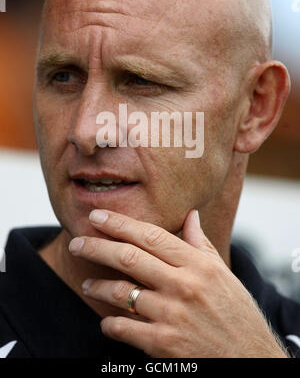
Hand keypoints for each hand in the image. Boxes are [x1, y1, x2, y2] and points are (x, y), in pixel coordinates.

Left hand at [68, 209, 286, 357]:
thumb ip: (201, 243)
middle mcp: (183, 285)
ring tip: (87, 284)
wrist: (250, 359)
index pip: (151, 236)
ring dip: (98, 287)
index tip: (97, 216)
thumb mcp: (222, 273)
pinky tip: (106, 321)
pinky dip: (110, 324)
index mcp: (198, 264)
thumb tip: (190, 215)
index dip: (120, 224)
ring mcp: (173, 315)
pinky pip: (125, 329)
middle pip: (129, 258)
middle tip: (77, 242)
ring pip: (122, 293)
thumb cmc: (235, 313)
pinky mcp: (164, 344)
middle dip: (97, 247)